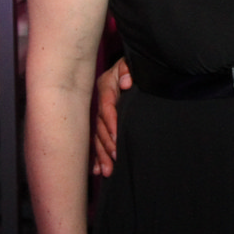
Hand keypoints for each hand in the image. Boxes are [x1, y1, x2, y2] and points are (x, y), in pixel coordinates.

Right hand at [91, 57, 131, 176]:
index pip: (107, 106)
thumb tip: (125, 83)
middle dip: (106, 144)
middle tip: (114, 159)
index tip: (117, 135)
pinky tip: (97, 170)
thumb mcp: (132, 62)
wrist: (136, 66)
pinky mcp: (105, 121)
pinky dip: (97, 156)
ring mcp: (102, 112)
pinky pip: (98, 140)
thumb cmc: (135, 64)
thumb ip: (129, 70)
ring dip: (101, 154)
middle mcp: (102, 100)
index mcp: (107, 85)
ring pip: (98, 136)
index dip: (111, 121)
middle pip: (100, 125)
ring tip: (107, 171)